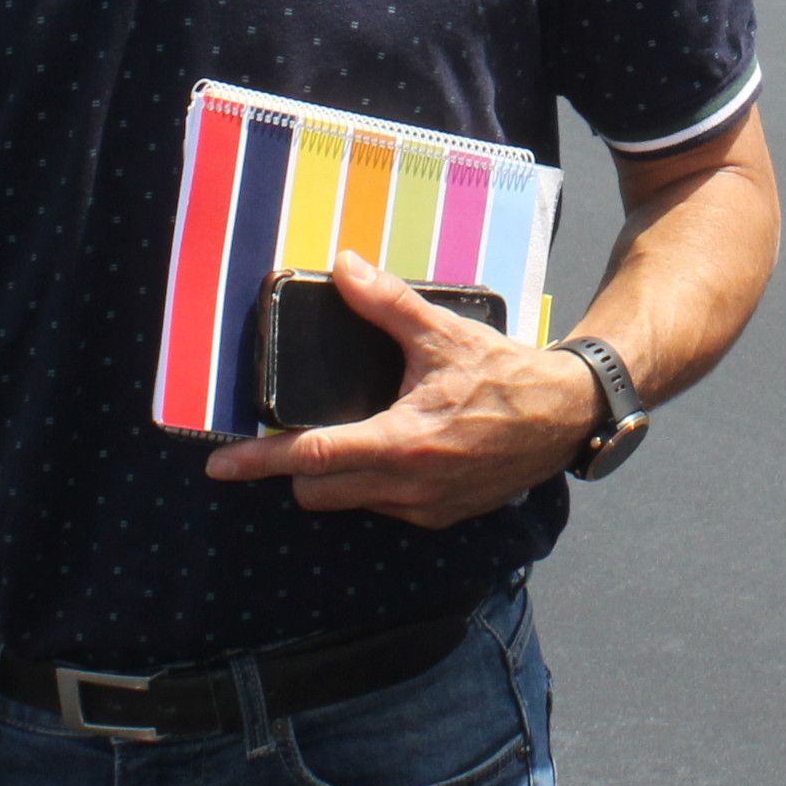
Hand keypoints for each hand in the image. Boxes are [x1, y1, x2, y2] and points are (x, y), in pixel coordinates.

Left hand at [202, 255, 600, 527]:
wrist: (566, 416)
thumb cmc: (507, 375)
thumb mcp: (443, 333)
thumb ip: (386, 303)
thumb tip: (344, 268)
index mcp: (399, 442)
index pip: (310, 458)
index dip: (258, 462)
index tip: (219, 465)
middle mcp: (406, 486)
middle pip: (316, 492)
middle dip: (296, 469)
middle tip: (295, 434)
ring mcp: (425, 508)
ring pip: (349, 502)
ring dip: (336, 477)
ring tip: (349, 437)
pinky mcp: (442, 516)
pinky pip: (384, 507)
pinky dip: (373, 485)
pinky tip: (392, 451)